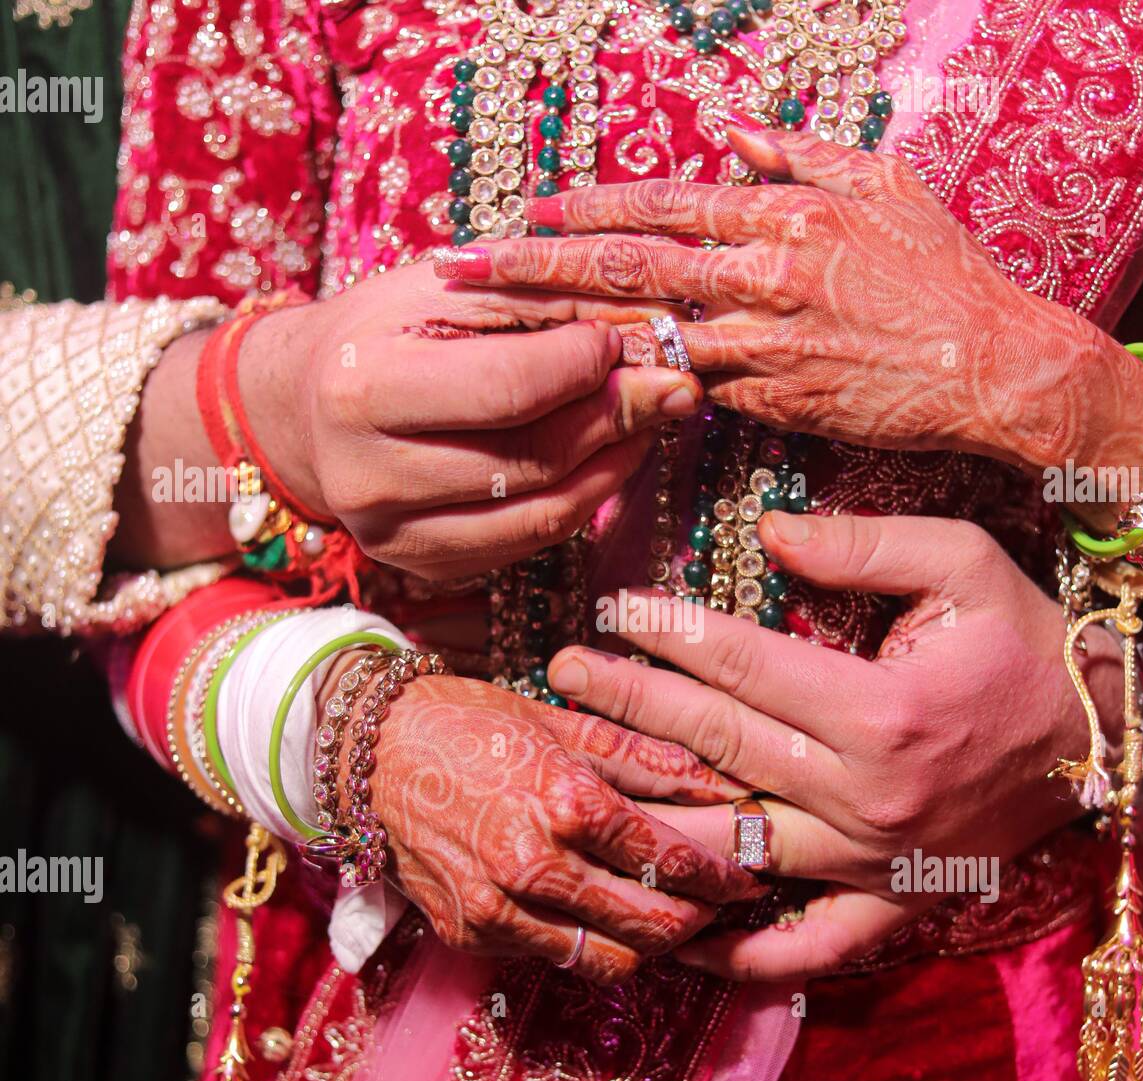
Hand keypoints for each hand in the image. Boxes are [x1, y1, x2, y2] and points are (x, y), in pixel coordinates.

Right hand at [240, 264, 702, 578]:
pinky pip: (530, 543)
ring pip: (543, 514)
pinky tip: (606, 458)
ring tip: (651, 420)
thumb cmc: (384, 332)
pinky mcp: (426, 569)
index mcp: (362, 391)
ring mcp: (396, 538)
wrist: (308, 407)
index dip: (584, 364)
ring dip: (615, 465)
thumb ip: (539, 304)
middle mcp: (369, 478)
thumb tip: (647, 331)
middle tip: (674, 383)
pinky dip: (583, 500)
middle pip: (532, 459)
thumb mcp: (445, 290)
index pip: (508, 388)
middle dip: (618, 417)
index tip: (625, 336)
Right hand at [360, 674, 764, 983]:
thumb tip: (720, 783)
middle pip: (651, 924)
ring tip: (669, 917)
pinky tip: (604, 916)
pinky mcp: (472, 937)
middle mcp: (536, 867)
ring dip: (651, 946)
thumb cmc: (470, 724)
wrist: (370, 754)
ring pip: (609, 961)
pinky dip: (591, 947)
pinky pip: (554, 959)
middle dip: (701, 920)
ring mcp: (499, 911)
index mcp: (567, 803)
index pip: (670, 858)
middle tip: (722, 905)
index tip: (749, 876)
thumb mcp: (563, 725)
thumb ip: (647, 756)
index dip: (722, 875)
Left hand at [433, 128, 1142, 482]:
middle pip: (624, 271)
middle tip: (456, 272)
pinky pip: (693, 395)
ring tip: (488, 341)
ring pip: (640, 340)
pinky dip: (636, 393)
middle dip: (531, 270)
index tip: (527, 211)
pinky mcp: (773, 405)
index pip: (662, 207)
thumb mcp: (883, 187)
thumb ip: (801, 156)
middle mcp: (760, 278)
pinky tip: (577, 397)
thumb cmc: (944, 274)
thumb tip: (736, 135)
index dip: (587, 209)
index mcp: (782, 217)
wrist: (994, 367)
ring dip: (559, 339)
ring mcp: (762, 348)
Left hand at [544, 511, 1122, 980]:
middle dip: (628, 708)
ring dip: (647, 818)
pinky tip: (674, 936)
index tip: (613, 610)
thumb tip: (769, 531)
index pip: (742, 666)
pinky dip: (741, 952)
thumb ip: (866, 545)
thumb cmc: (1027, 645)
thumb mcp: (967, 566)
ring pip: (734, 848)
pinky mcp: (890, 905)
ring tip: (574, 792)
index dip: (668, 633)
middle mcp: (865, 798)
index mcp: (881, 712)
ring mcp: (871, 864)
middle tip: (561, 678)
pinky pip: (807, 947)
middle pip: (718, 748)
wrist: (1101, 744)